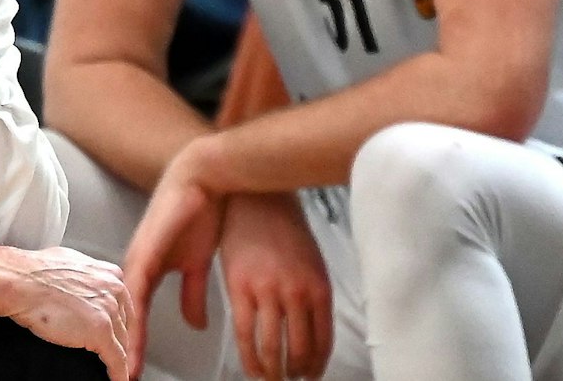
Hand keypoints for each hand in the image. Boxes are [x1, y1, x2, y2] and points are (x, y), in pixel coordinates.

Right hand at [0, 245, 133, 378]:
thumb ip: (85, 274)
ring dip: (117, 357)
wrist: (19, 281)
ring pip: (121, 342)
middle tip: (112, 350)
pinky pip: (116, 360)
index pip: (123, 303)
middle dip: (118, 338)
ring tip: (112, 367)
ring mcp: (109, 311)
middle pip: (124, 323)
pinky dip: (117, 373)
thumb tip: (82, 282)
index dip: (118, 321)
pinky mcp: (100, 333)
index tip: (117, 331)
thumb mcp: (69, 262)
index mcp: (108, 273)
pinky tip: (116, 379)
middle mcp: (113, 290)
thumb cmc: (33, 272)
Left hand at [120, 149, 224, 376]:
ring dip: (125, 339)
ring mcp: (138, 259)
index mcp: (146, 272)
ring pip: (124, 309)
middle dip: (123, 350)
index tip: (131, 373)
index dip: (134, 346)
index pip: (135, 318)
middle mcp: (136, 267)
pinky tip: (132, 333)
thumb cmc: (200, 214)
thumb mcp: (196, 265)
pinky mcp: (145, 251)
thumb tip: (197, 323)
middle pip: (122, 317)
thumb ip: (192, 295)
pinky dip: (133, 315)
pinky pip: (135, 291)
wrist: (205, 178)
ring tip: (125, 368)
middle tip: (123, 378)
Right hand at [219, 193, 332, 379]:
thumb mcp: (312, 262)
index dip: (318, 365)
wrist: (256, 198)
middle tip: (291, 379)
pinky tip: (252, 368)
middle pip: (299, 349)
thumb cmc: (285, 229)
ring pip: (272, 347)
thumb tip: (313, 334)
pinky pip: (245, 334)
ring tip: (272, 378)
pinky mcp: (239, 288)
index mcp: (319, 287)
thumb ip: (313, 296)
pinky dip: (249, 358)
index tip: (312, 376)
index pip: (323, 340)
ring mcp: (267, 291)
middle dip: (296, 372)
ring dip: (273, 371)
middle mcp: (296, 292)